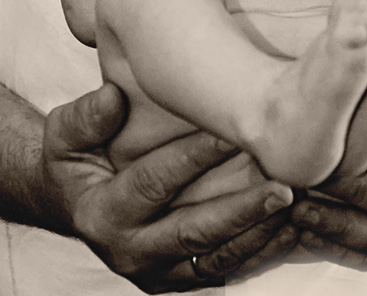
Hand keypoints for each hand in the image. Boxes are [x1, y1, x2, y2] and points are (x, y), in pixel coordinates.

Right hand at [42, 83, 295, 292]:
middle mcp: (129, 251)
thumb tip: (114, 96)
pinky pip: (222, 270)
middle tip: (283, 186)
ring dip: (258, 234)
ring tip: (294, 206)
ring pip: (215, 258)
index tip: (233, 130)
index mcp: (102, 213)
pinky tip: (288, 229)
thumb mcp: (65, 134)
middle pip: (194, 230)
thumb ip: (87, 118)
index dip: (195, 156)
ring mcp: (157, 271)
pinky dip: (257, 253)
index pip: (155, 182)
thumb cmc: (74, 158)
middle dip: (242, 209)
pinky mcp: (178, 277)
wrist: (72, 203)